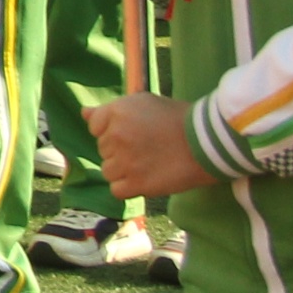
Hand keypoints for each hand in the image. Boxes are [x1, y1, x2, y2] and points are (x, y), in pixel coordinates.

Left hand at [83, 92, 217, 200]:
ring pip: (107, 171)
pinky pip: (116, 190)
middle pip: (103, 149)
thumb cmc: (178, 119)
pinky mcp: (137, 184)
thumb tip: (84, 113)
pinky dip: (128, 188)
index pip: (95, 126)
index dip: (111, 131)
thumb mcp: (144, 102)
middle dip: (119, 150)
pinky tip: (144, 179)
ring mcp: (125, 161)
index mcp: (116, 112)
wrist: (208, 143)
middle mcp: (116, 136)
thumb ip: (111, 109)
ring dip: (123, 170)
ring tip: (146, 164)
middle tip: (146, 148)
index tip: (132, 134)